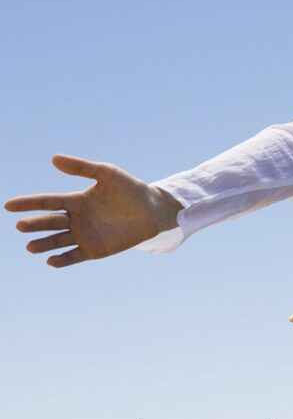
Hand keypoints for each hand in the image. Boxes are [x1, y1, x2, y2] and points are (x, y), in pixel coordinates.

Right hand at [5, 154, 182, 267]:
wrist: (153, 210)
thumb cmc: (130, 189)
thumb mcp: (107, 173)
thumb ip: (81, 167)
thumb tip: (53, 158)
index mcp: (76, 201)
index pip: (47, 202)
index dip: (28, 204)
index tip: (9, 205)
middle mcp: (76, 219)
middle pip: (50, 222)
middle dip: (35, 224)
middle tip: (21, 226)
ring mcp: (84, 235)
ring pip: (57, 241)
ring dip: (44, 244)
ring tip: (30, 246)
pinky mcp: (95, 250)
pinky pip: (74, 256)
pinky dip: (62, 259)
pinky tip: (52, 260)